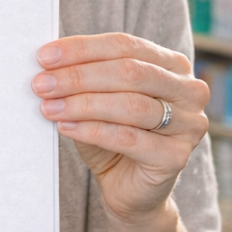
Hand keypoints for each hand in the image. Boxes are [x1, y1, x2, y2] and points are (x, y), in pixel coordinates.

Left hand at [32, 34, 208, 224]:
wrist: (128, 187)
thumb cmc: (112, 132)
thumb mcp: (98, 96)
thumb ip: (84, 76)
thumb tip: (48, 60)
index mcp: (171, 63)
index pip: (124, 45)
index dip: (82, 48)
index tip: (45, 56)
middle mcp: (188, 90)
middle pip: (129, 72)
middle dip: (79, 76)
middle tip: (41, 84)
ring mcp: (189, 124)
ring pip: (130, 105)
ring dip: (83, 104)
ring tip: (48, 107)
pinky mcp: (177, 157)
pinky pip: (129, 138)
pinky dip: (92, 130)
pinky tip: (66, 127)